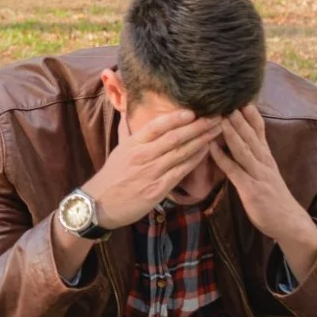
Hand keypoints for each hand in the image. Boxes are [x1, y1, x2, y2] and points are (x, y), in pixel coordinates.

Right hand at [83, 107, 223, 228]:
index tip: (193, 111)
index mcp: (132, 144)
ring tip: (216, 131)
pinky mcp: (157, 189)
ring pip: (181, 153)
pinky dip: (195, 160)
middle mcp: (142, 156)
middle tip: (216, 117)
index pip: (156, 126)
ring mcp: (151, 172)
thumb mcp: (118, 150)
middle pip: (174, 137)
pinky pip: (181, 171)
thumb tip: (127, 111)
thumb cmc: (111, 176)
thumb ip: (127, 130)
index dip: (175, 118)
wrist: (99, 204)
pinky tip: (206, 151)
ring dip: (201, 140)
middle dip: (197, 126)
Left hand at [210, 104, 316, 277]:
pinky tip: (211, 148)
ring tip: (220, 116)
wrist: (289, 222)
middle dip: (238, 116)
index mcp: (266, 157)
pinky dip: (222, 158)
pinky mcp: (251, 189)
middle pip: (250, 134)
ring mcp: (258, 175)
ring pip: (243, 149)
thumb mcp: (266, 172)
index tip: (241, 95)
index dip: (251, 113)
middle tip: (226, 98)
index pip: (259, 130)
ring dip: (231, 132)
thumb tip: (242, 140)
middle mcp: (263, 162)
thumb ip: (255, 156)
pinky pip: (234, 171)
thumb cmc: (273, 197)